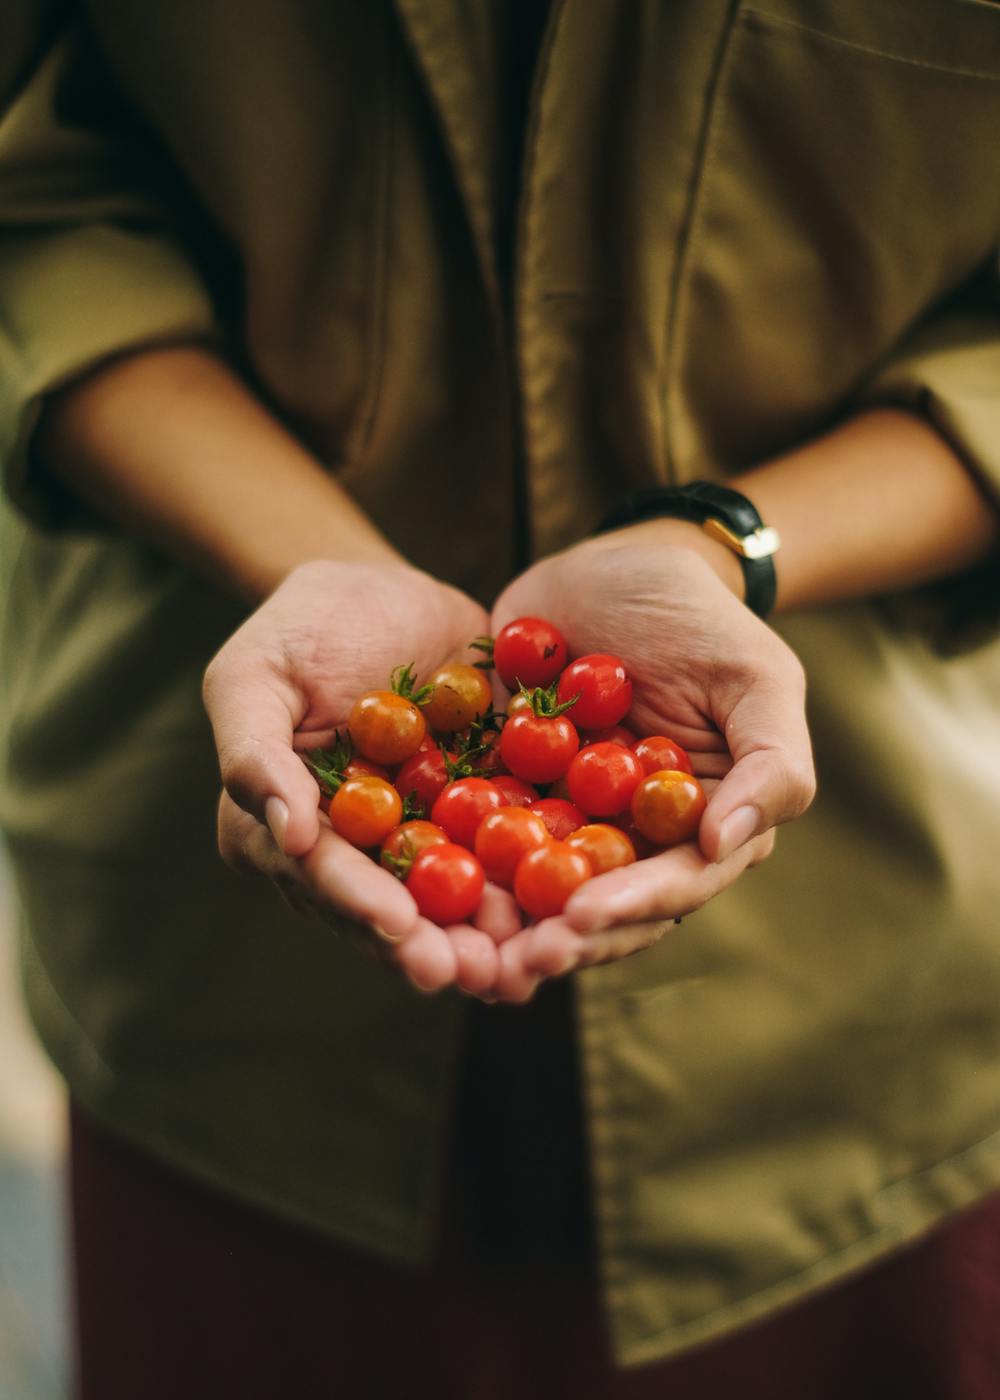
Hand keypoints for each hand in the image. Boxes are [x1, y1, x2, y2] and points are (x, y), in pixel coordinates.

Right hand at [204, 560, 504, 991]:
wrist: (384, 590)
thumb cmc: (302, 626)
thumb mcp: (254, 674)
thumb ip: (254, 752)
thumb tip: (284, 835)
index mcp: (287, 830)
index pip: (321, 876)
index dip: (359, 904)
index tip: (399, 926)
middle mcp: (353, 852)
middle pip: (389, 911)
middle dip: (431, 946)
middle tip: (472, 972)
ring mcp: (418, 839)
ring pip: (451, 901)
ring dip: (487, 937)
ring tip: (526, 961)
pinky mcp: (475, 816)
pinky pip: (505, 854)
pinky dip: (535, 882)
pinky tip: (571, 903)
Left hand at [487, 527, 815, 985]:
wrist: (616, 563)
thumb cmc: (700, 618)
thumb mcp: (756, 678)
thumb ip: (770, 764)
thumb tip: (724, 844)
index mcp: (699, 827)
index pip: (671, 886)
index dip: (628, 910)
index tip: (579, 919)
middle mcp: (631, 839)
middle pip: (596, 908)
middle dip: (554, 939)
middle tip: (508, 962)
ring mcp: (565, 818)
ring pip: (531, 889)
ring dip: (497, 925)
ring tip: (457, 950)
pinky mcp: (506, 789)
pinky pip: (474, 833)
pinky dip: (449, 859)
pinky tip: (411, 881)